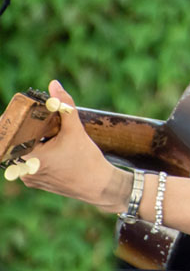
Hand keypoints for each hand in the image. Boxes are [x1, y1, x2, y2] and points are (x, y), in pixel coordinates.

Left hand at [20, 80, 129, 213]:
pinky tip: (55, 146)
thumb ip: (64, 105)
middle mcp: (25, 171)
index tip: (17, 115)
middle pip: (17, 144)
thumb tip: (54, 84)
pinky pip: (31, 163)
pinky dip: (39, 152)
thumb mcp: (75, 129)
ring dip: (33, 141)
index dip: (11, 125)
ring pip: (25, 153)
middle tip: (39, 119)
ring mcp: (30, 179)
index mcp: (30, 159)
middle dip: (27, 130)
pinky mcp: (38, 182)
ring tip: (51, 133)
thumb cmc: (86, 159)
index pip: (9, 138)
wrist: (98, 185)